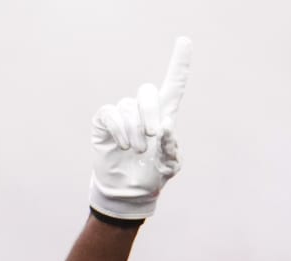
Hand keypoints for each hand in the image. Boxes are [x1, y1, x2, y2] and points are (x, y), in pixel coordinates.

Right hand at [89, 37, 191, 220]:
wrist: (129, 190)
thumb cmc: (152, 174)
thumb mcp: (170, 166)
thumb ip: (172, 149)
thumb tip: (165, 128)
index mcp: (164, 116)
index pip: (174, 84)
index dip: (179, 63)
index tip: (185, 41)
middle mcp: (143, 109)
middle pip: (148, 91)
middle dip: (150, 112)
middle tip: (153, 135)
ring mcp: (123, 113)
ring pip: (129, 108)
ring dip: (135, 132)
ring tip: (137, 150)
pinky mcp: (105, 120)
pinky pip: (111, 114)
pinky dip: (119, 130)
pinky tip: (124, 145)